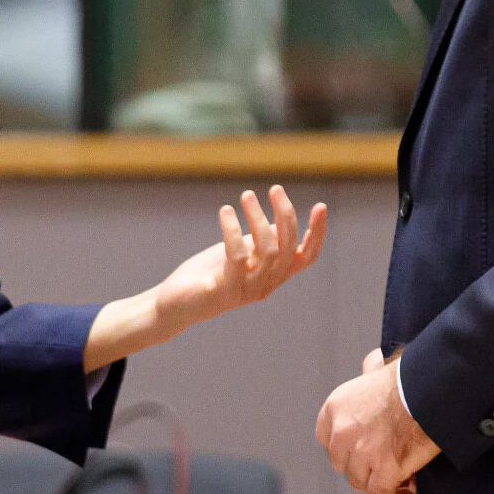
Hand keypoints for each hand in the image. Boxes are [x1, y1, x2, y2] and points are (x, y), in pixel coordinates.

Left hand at [83, 186, 327, 372]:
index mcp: (273, 276)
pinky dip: (233, 230)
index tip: (320, 206)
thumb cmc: (207, 274)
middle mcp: (265, 286)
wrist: (173, 304)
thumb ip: (258, 241)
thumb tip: (275, 221)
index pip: (306, 257)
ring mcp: (246, 290)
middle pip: (288, 248)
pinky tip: (225, 211)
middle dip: (285, 214)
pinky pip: (237, 256)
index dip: (317, 233)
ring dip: (258, 217)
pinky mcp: (224, 290)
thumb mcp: (239, 253)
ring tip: (246, 196)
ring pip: (267, 250)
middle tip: (275, 190)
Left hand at [316, 354, 439, 493]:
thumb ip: (368, 372)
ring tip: (401, 479)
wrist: (431, 389)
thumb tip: (371, 364)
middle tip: (386, 464)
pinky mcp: (384, 472)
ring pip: (360, 482)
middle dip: (363, 466)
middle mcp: (342, 432)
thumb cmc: (410, 376)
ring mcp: (362, 454)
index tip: (364, 450)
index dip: (346, 448)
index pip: (328, 440)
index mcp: (335, 408)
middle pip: (344, 463)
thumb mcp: (378, 367)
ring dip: (379, 483)